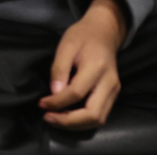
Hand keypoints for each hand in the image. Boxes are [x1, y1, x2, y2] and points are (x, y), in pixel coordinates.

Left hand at [40, 0, 126, 129]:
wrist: (104, 31)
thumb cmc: (83, 36)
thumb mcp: (66, 45)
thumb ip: (59, 69)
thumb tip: (54, 94)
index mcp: (97, 66)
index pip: (76, 93)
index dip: (56, 102)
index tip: (42, 103)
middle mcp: (109, 81)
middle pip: (92, 114)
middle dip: (68, 122)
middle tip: (48, 117)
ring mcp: (114, 89)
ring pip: (98, 120)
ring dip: (75, 125)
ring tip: (57, 118)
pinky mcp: (113, 94)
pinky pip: (100, 116)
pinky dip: (83, 121)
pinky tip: (69, 115)